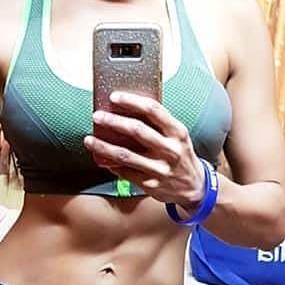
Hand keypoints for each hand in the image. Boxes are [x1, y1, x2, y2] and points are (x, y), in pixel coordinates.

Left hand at [84, 92, 205, 209]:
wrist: (195, 188)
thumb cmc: (180, 156)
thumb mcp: (178, 137)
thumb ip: (158, 125)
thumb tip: (125, 112)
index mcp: (178, 133)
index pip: (153, 110)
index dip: (132, 101)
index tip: (114, 97)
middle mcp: (171, 150)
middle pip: (137, 131)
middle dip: (113, 122)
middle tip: (97, 116)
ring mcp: (161, 169)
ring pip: (126, 155)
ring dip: (104, 147)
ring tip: (89, 140)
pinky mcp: (152, 185)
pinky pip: (125, 172)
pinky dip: (111, 165)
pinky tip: (101, 159)